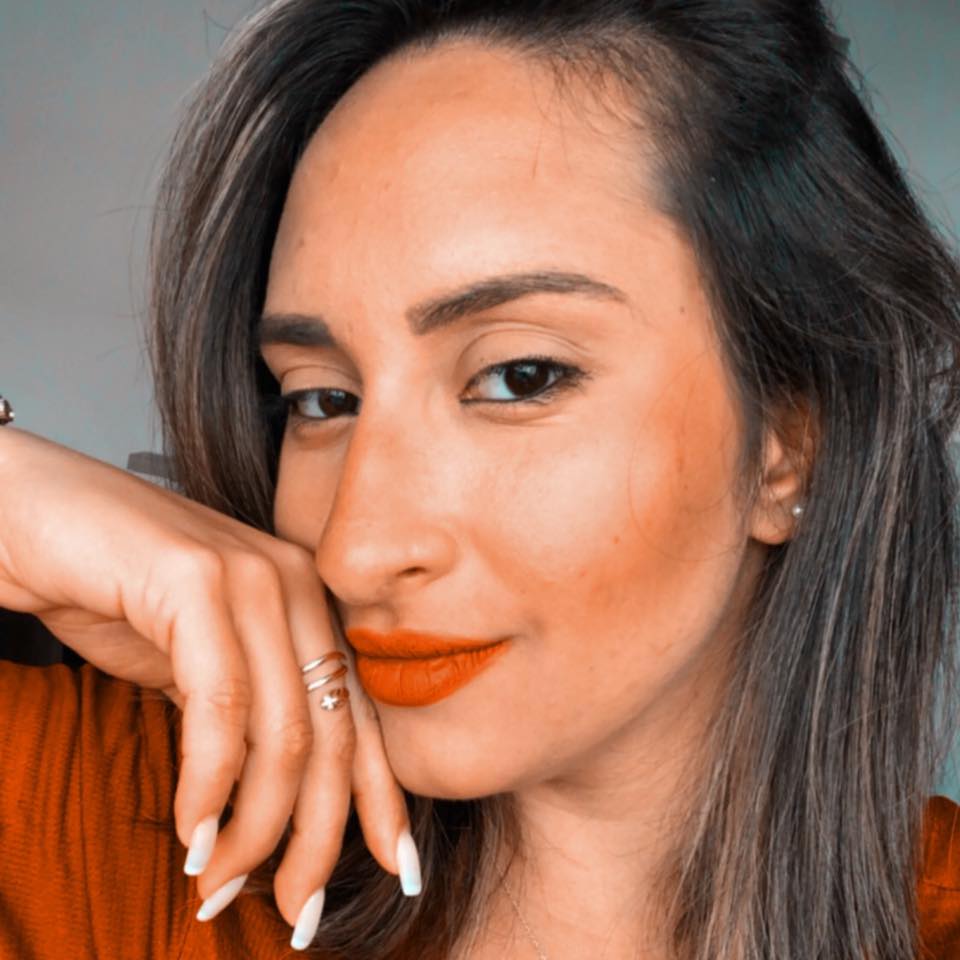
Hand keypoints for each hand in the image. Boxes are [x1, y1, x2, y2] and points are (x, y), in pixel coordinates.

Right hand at [0, 427, 414, 938]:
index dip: (380, 800)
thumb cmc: (113, 591)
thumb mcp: (197, 666)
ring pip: (283, 732)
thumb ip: (244, 718)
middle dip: (319, 837)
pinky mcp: (196, 578)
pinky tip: (190, 830)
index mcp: (308, 605)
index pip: (361, 716)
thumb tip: (273, 810)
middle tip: (292, 911)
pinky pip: (220, 705)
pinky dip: (209, 782)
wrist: (35, 515)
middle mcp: (296, 585)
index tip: (394, 871)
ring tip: (218, 883)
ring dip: (254, 827)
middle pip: (333, 735)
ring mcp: (252, 575)